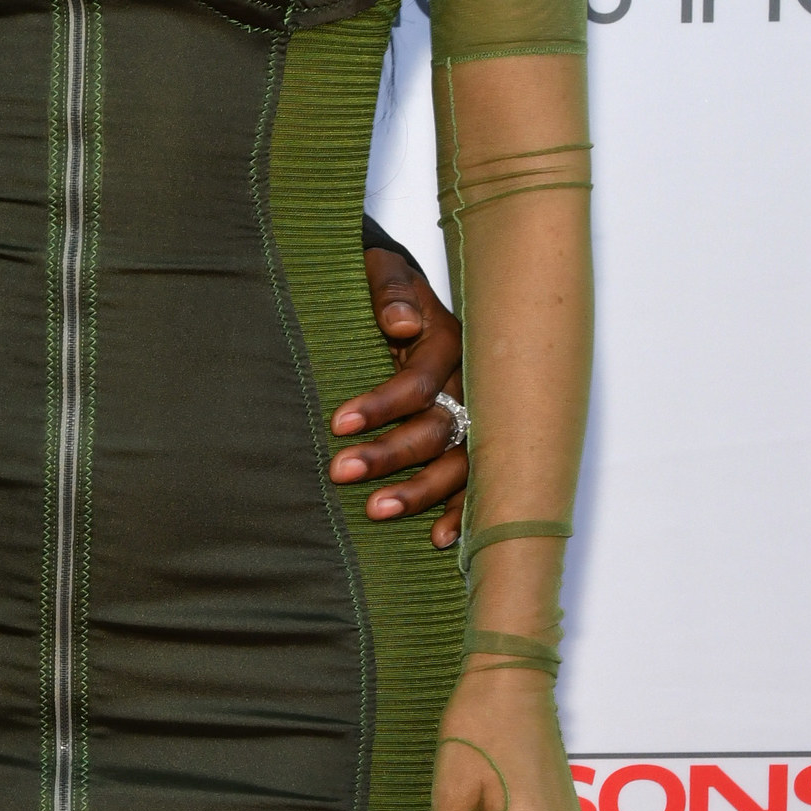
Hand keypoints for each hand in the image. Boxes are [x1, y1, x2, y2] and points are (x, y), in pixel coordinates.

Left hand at [332, 241, 466, 543]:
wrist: (404, 294)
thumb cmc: (388, 286)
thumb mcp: (383, 270)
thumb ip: (390, 290)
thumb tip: (400, 323)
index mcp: (448, 343)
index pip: (418, 383)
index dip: (381, 405)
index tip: (337, 422)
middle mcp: (467, 384)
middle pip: (437, 428)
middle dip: (390, 454)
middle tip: (340, 471)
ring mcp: (472, 416)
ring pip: (457, 462)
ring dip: (419, 491)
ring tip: (376, 511)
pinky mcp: (469, 439)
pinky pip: (473, 481)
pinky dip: (459, 511)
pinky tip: (438, 539)